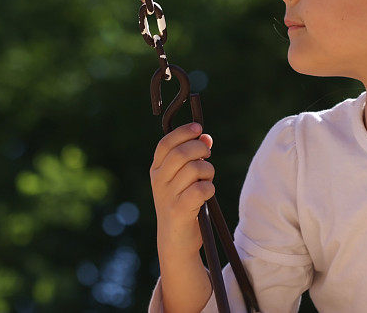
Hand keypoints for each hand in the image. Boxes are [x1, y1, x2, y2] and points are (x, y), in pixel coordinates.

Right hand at [150, 122, 214, 254]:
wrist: (175, 240)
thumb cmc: (183, 203)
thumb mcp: (184, 178)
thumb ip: (193, 157)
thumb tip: (205, 137)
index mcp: (157, 170)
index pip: (165, 143)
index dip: (183, 132)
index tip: (198, 127)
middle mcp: (159, 181)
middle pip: (181, 153)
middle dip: (200, 149)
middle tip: (208, 155)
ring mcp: (167, 196)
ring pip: (194, 169)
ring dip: (208, 170)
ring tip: (207, 179)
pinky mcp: (179, 210)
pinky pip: (201, 189)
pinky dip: (210, 187)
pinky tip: (207, 193)